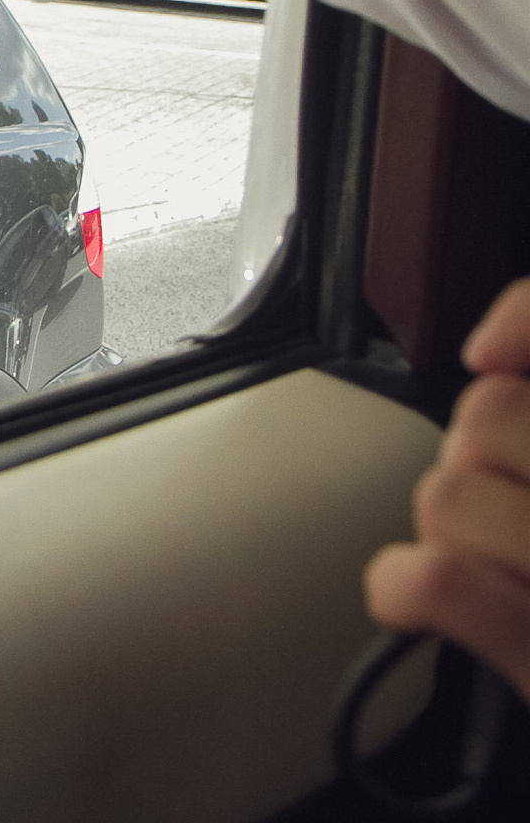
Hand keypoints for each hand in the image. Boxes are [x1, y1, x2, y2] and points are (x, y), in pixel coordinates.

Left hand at [364, 276, 529, 702]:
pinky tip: (415, 600)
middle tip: (514, 510)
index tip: (488, 354)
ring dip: (452, 534)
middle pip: (488, 418)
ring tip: (499, 570)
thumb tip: (492, 353)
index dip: (523, 323)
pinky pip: (438, 580)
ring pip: (448, 495)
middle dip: (476, 463)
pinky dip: (406, 588)